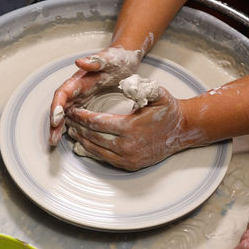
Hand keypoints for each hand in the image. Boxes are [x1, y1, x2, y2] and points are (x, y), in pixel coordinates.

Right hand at [49, 47, 141, 144]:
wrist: (126, 58)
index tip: (56, 119)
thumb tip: (78, 61)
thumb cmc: (117, 58)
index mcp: (79, 79)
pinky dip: (71, 126)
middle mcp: (76, 89)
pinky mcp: (87, 102)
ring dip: (59, 127)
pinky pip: (75, 116)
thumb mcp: (109, 59)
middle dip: (54, 122)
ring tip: (55, 141)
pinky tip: (70, 137)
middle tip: (53, 138)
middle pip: (60, 106)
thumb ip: (95, 61)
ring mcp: (81, 96)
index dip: (57, 106)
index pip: (62, 93)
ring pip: (65, 113)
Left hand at [66, 87, 202, 170]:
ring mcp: (129, 159)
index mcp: (131, 128)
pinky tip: (86, 143)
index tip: (73, 111)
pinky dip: (93, 151)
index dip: (82, 117)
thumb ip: (142, 87)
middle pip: (94, 138)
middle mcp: (128, 146)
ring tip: (73, 132)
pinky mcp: (130, 165)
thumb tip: (125, 84)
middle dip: (79, 128)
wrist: (181, 130)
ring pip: (97, 151)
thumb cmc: (167, 110)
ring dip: (83, 141)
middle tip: (68, 121)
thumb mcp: (158, 94)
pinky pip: (106, 159)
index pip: (98, 123)